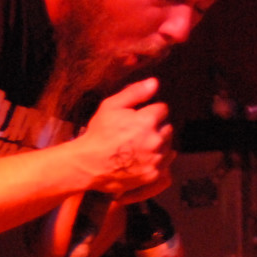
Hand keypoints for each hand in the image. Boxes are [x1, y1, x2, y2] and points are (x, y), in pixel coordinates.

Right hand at [75, 77, 175, 199]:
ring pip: (168, 146)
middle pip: (168, 128)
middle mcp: (156, 140)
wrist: (88, 164)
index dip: (151, 111)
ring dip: (159, 144)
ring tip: (140, 145)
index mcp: (147, 121)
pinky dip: (157, 160)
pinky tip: (143, 158)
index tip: (140, 116)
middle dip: (157, 127)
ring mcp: (156, 159)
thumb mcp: (111, 106)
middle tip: (139, 131)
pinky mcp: (154, 175)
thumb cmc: (98, 133)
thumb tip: (154, 82)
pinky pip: (165, 164)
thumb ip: (135, 92)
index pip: (163, 109)